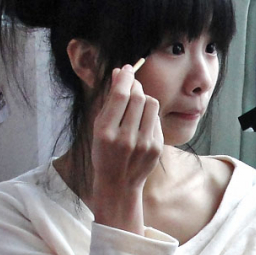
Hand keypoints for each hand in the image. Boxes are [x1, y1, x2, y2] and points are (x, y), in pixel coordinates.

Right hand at [91, 65, 162, 233]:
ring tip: (136, 106)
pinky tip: (141, 124)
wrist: (118, 185)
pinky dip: (150, 115)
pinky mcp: (156, 148)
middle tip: (131, 86)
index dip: (125, 78)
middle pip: (138, 97)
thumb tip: (120, 73)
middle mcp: (125, 138)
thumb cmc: (105, 154)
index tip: (126, 69)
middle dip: (135, 86)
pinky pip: (156, 119)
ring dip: (144, 99)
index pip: (120, 95)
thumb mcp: (99, 129)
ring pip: (151, 104)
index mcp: (106, 132)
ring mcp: (143, 145)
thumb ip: (109, 102)